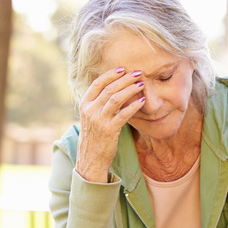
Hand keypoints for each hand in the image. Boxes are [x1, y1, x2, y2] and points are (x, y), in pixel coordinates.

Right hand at [76, 67, 145, 181]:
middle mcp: (90, 110)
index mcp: (84, 104)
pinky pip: (123, 114)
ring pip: (116, 98)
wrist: (90, 159)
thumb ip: (98, 103)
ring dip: (130, 89)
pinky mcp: (109, 130)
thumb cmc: (95, 136)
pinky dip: (133, 106)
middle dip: (125, 79)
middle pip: (109, 88)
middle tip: (138, 73)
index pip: (97, 83)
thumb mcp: (91, 117)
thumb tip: (113, 88)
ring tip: (142, 84)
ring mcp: (98, 120)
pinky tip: (142, 101)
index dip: (110, 74)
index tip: (122, 68)